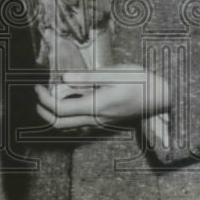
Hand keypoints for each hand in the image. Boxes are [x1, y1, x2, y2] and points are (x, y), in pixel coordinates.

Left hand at [34, 63, 169, 129]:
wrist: (162, 96)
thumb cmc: (141, 81)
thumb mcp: (115, 73)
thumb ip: (88, 77)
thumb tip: (62, 78)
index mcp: (96, 106)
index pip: (60, 109)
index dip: (44, 99)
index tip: (38, 85)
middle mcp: (96, 119)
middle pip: (59, 124)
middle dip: (44, 111)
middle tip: (39, 93)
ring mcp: (101, 122)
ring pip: (69, 125)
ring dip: (55, 113)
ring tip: (51, 93)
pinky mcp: (105, 120)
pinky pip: (79, 122)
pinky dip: (67, 113)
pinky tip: (70, 97)